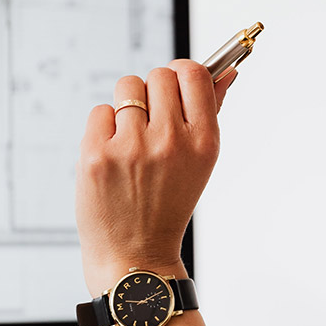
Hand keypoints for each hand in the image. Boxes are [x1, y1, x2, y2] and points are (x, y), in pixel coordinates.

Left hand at [76, 60, 235, 291]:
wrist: (135, 254)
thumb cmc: (168, 206)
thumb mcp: (200, 162)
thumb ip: (211, 112)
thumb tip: (228, 72)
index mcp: (203, 143)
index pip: (194, 74)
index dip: (183, 72)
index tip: (177, 83)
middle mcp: (171, 141)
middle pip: (159, 75)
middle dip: (154, 90)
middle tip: (152, 120)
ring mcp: (132, 147)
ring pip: (127, 88)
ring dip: (127, 106)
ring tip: (131, 140)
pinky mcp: (97, 154)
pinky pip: (100, 111)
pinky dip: (104, 127)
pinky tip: (113, 154)